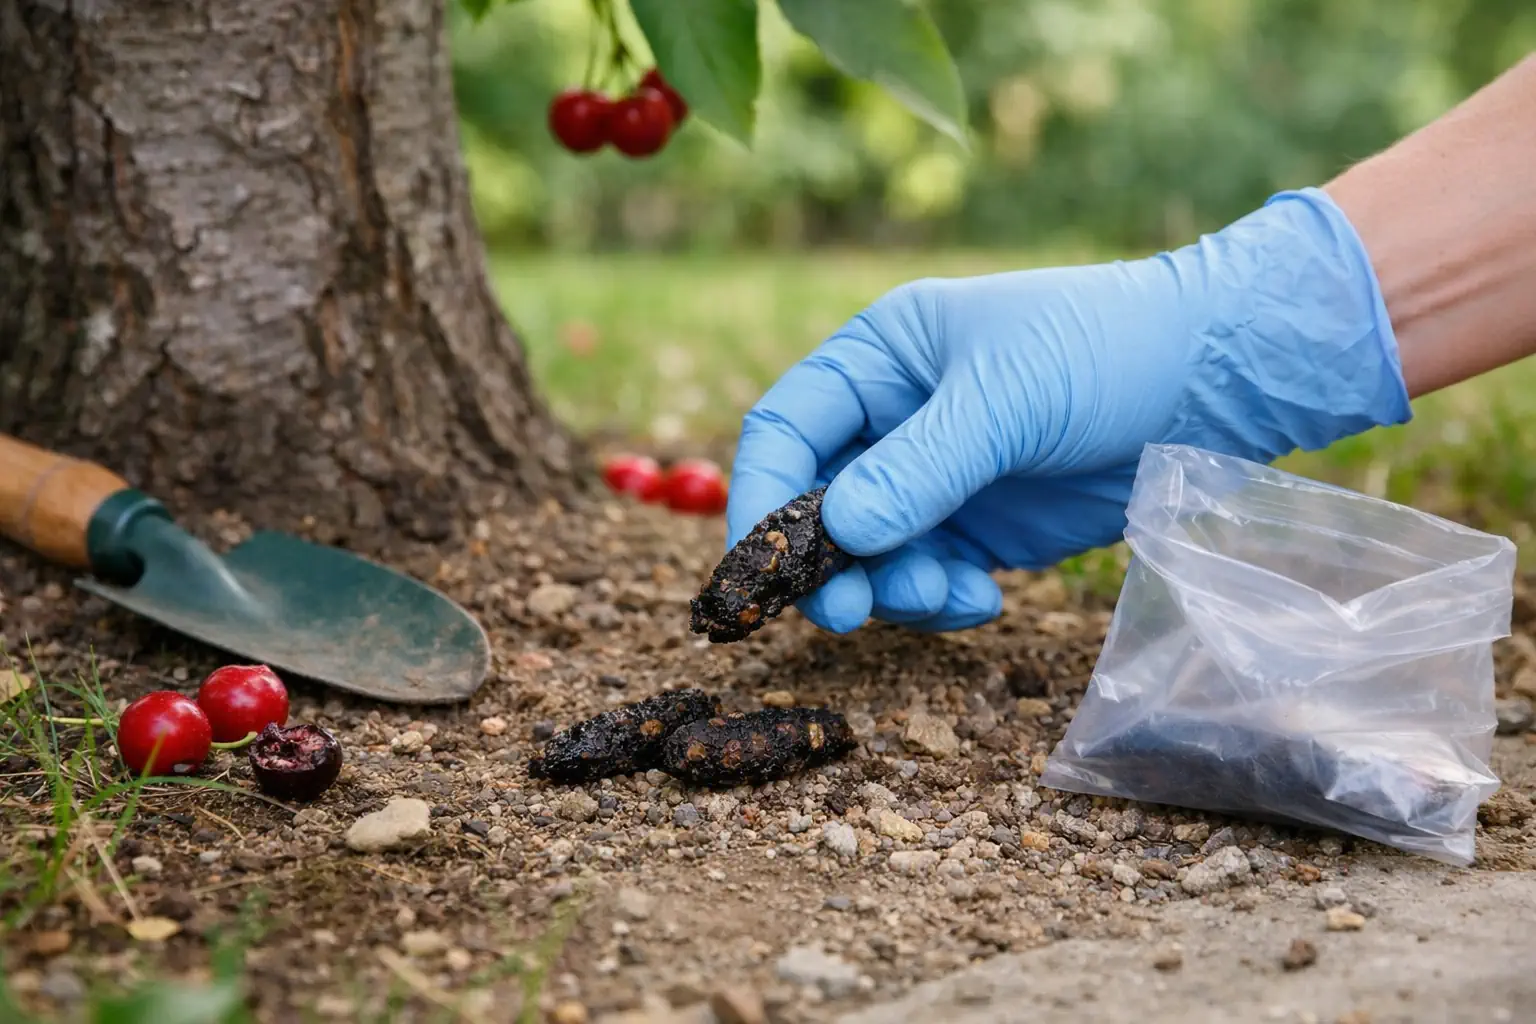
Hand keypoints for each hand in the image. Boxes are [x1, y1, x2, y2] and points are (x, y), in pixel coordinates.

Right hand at [726, 187, 1412, 634]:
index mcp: (881, 358)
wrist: (1214, 379)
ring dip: (892, 586)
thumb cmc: (1105, 350)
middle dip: (830, 559)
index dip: (760, 496)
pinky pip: (928, 578)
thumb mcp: (1007, 397)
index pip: (786, 427)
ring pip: (870, 553)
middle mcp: (895, 420)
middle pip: (818, 503)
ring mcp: (937, 478)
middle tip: (848, 609)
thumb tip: (840, 531)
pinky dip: (939, 599)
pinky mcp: (981, 529)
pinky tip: (981, 598)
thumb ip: (920, 467)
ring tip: (947, 590)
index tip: (763, 566)